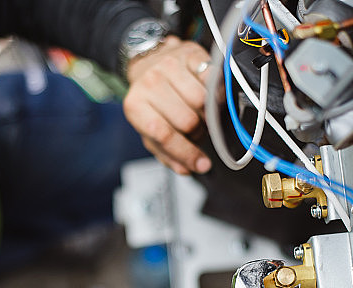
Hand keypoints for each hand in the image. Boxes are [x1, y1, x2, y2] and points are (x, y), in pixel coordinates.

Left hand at [123, 37, 211, 175]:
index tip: (202, 165)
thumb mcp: (149, 128)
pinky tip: (209, 95)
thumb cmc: (152, 100)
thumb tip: (186, 169)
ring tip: (200, 112)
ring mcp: (169, 65)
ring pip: (202, 101)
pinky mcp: (189, 54)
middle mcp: (150, 83)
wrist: (150, 61)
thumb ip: (166, 153)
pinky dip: (216, 92)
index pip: (164, 135)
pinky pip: (212, 79)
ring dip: (208, 112)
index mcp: (135, 106)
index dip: (186, 152)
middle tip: (196, 129)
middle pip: (188, 121)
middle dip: (198, 131)